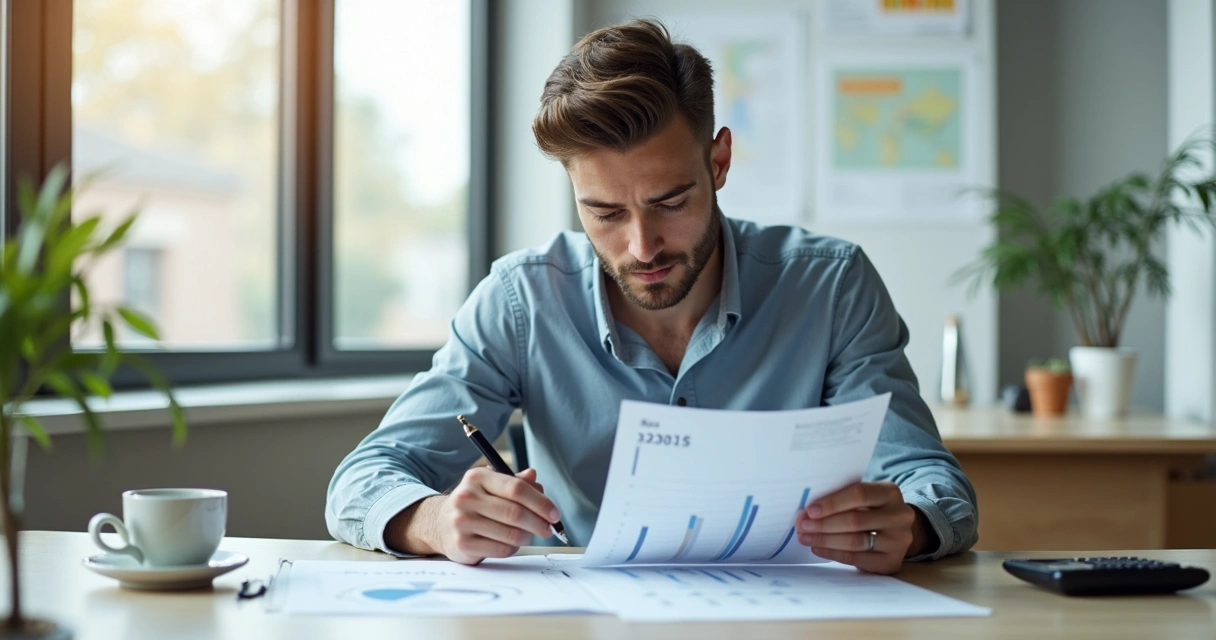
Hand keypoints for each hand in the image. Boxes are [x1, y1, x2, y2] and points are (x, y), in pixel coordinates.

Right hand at [388, 467, 561, 564]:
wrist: (440, 523)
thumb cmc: (476, 503)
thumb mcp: (492, 486)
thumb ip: (516, 483)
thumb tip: (535, 478)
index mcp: (478, 477)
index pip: (516, 488)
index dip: (540, 502)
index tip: (554, 513)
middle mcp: (466, 497)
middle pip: (515, 513)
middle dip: (539, 523)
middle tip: (549, 529)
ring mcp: (462, 522)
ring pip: (511, 534)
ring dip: (526, 537)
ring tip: (527, 534)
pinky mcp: (463, 544)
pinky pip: (502, 550)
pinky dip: (513, 548)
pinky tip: (510, 543)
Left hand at [794, 481, 928, 574]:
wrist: (896, 532)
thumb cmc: (871, 510)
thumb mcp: (865, 498)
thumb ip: (842, 498)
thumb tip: (807, 511)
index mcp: (890, 492)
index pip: (859, 494)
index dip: (832, 502)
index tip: (810, 510)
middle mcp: (900, 516)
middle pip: (856, 520)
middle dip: (824, 524)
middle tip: (802, 526)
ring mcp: (899, 541)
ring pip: (855, 541)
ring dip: (825, 540)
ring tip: (805, 537)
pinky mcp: (892, 562)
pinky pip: (857, 559)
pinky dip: (833, 554)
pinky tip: (818, 548)